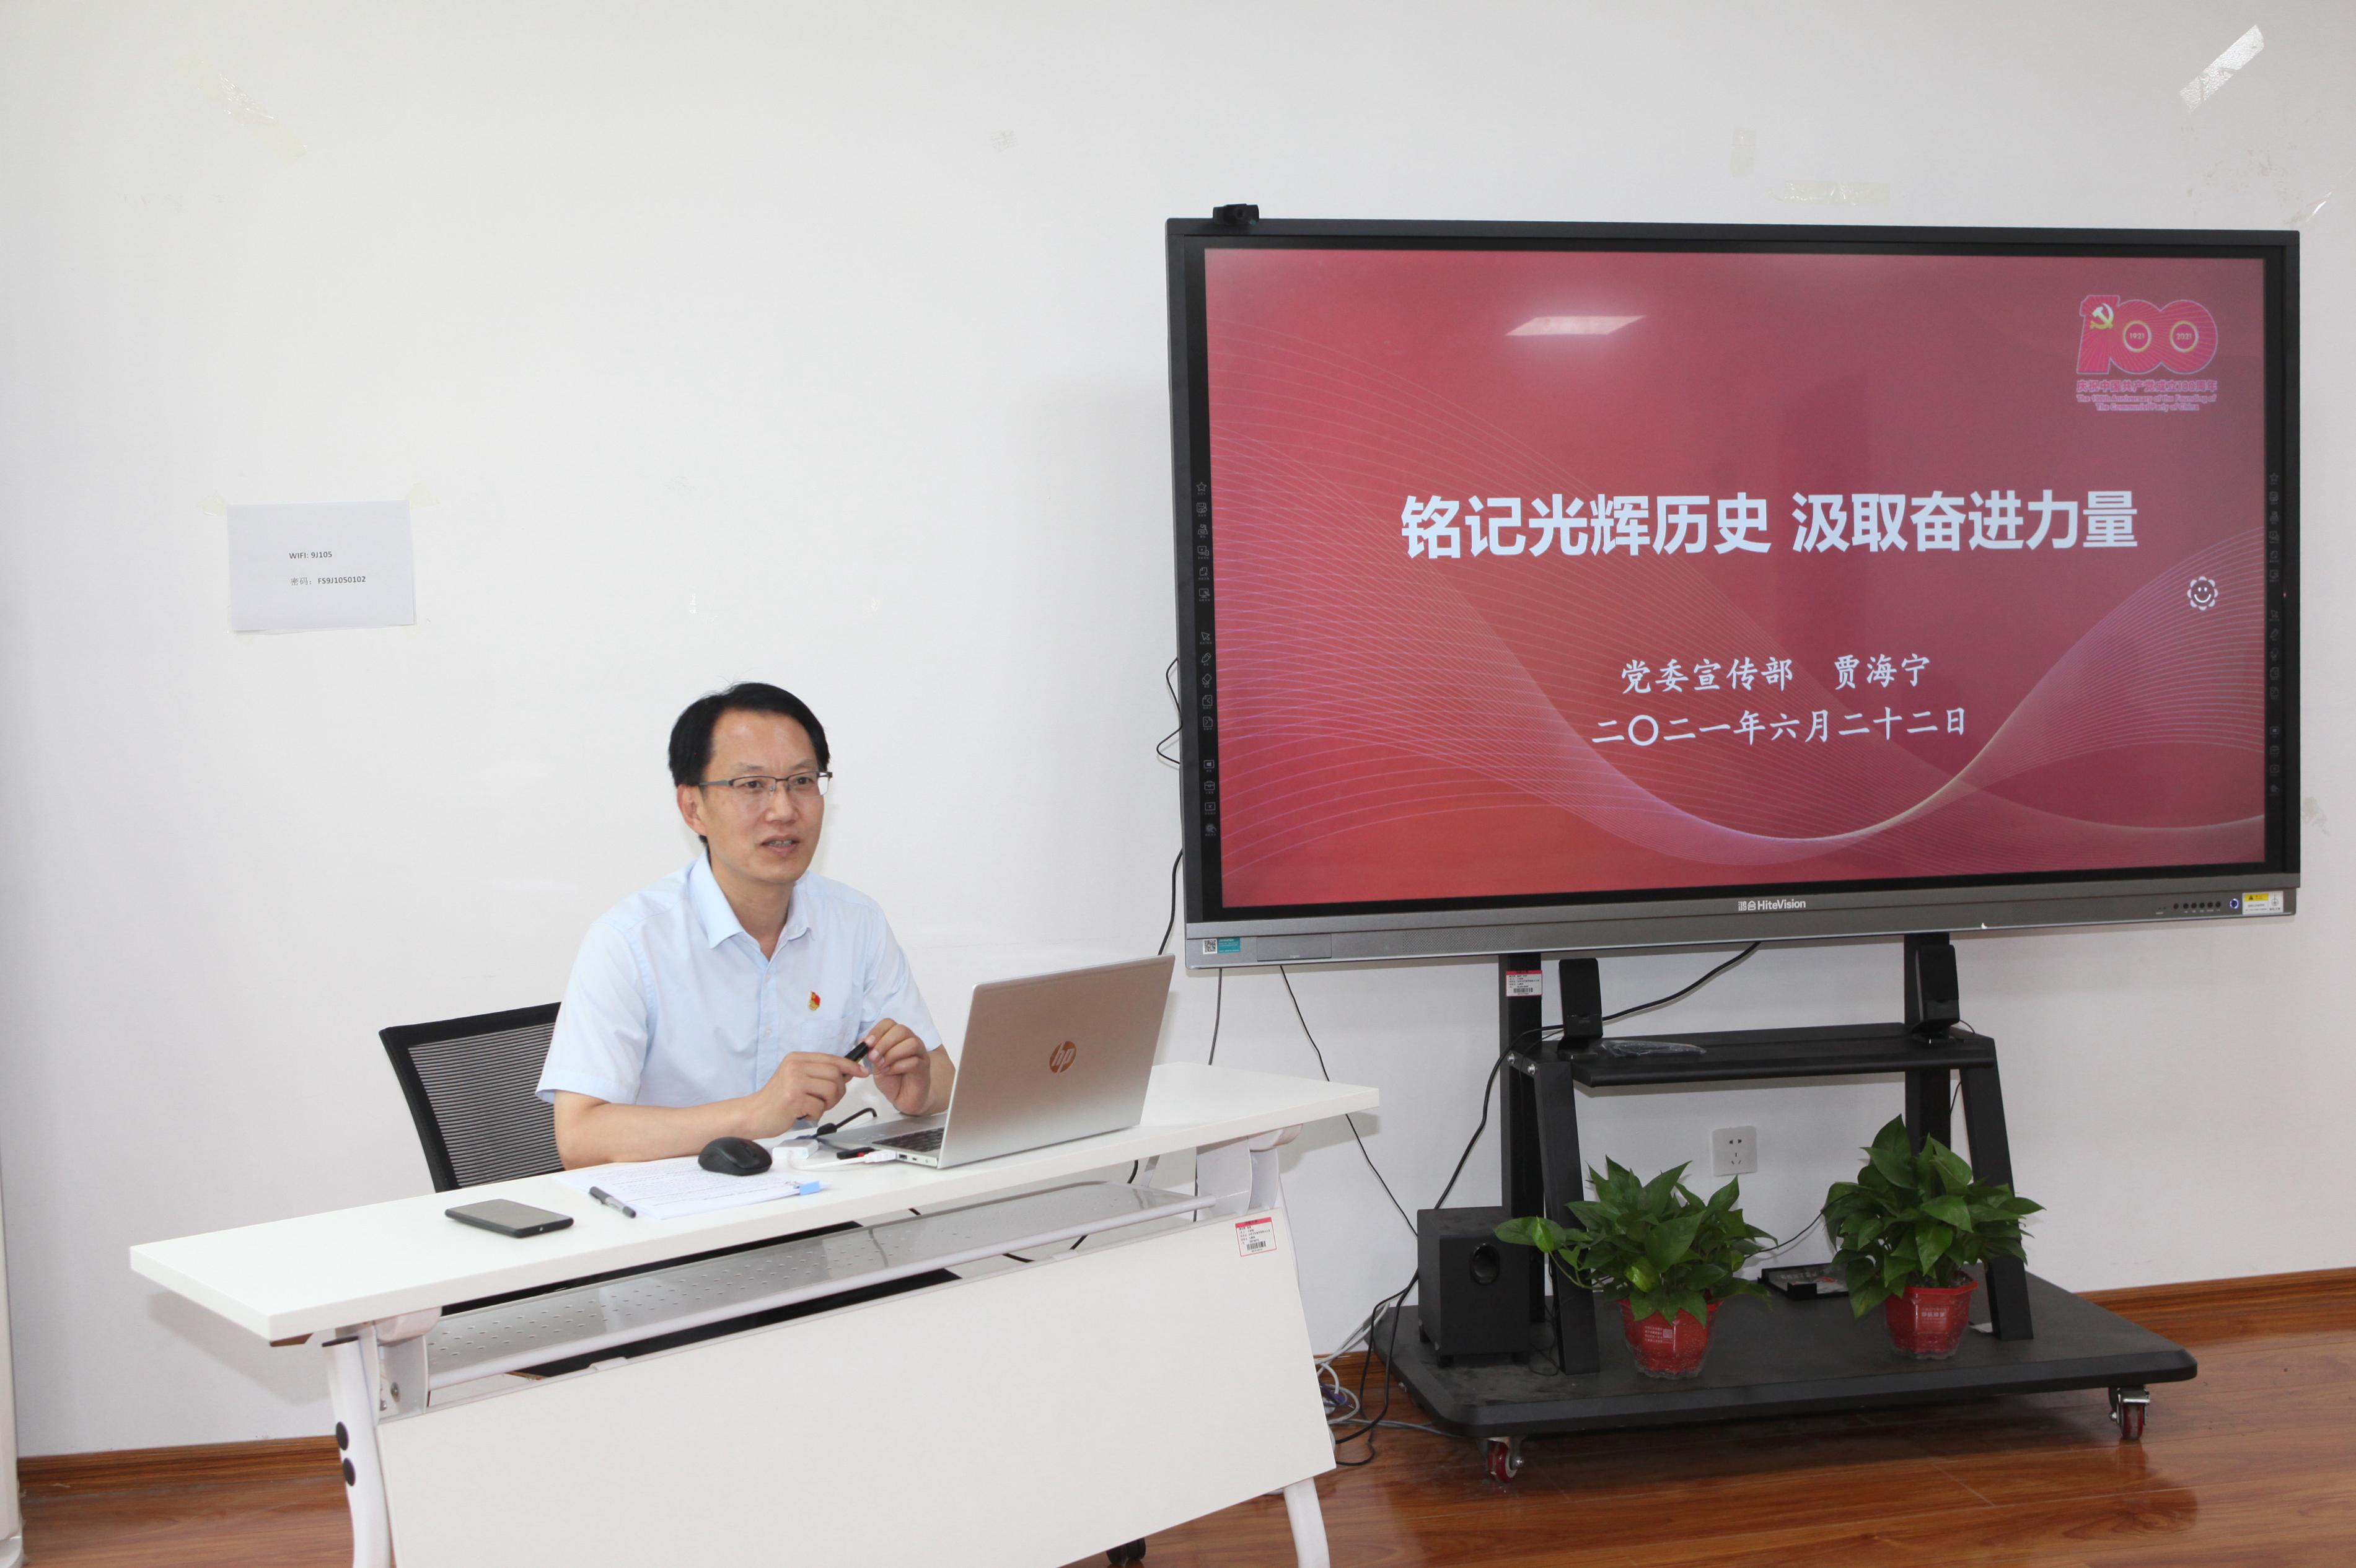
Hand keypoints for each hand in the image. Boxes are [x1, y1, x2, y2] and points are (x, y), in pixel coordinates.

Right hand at [746, 1051, 860, 1134]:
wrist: (753, 1114)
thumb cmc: (777, 1099)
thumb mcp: (796, 1078)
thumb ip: (819, 1073)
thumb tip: (848, 1072)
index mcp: (797, 1058)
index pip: (831, 1058)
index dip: (850, 1065)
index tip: (862, 1071)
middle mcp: (795, 1066)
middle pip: (835, 1075)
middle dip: (838, 1091)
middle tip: (827, 1100)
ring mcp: (794, 1081)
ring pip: (831, 1090)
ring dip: (828, 1104)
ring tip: (814, 1106)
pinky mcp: (793, 1099)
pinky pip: (820, 1107)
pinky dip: (815, 1114)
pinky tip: (803, 1112)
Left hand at [860, 1019, 935, 1115]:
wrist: (904, 1097)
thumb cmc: (892, 1079)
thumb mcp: (876, 1065)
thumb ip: (872, 1052)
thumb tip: (863, 1041)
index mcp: (898, 1037)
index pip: (889, 1023)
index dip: (877, 1031)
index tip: (867, 1044)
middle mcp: (911, 1041)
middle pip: (901, 1030)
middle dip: (884, 1043)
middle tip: (873, 1057)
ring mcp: (920, 1053)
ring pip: (911, 1043)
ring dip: (892, 1054)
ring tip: (882, 1066)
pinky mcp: (924, 1066)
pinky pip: (914, 1061)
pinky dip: (898, 1066)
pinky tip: (890, 1072)